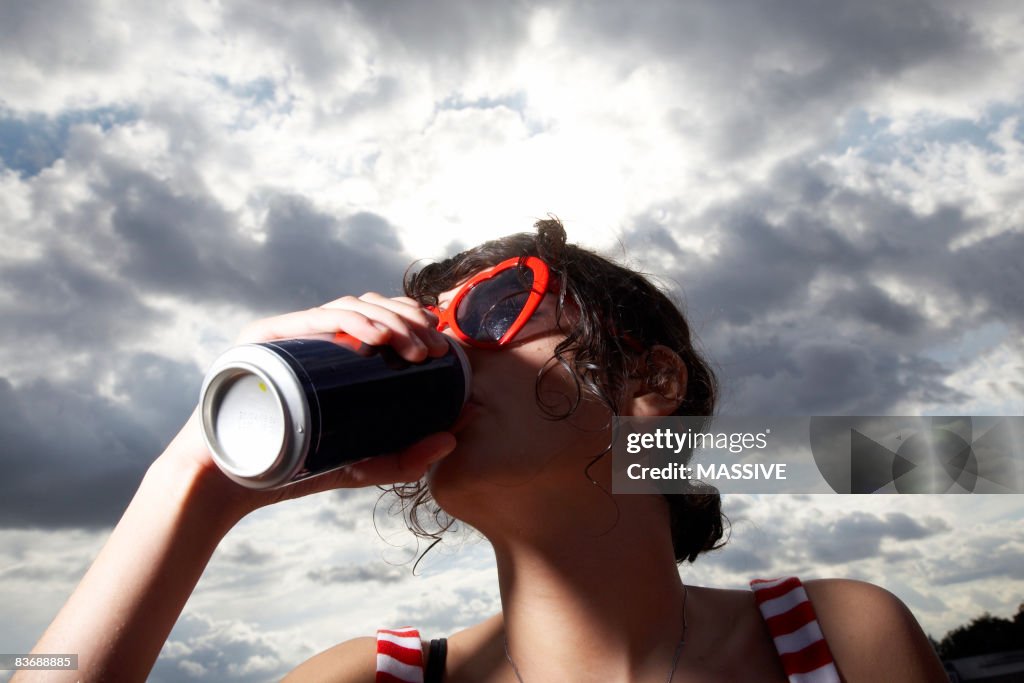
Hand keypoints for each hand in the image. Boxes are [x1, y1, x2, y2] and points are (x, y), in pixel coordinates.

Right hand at [159, 293, 458, 521]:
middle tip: (435, 352)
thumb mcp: (360, 465)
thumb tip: (453, 438)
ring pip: (346, 308)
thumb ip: (403, 458)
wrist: (226, 488)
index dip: (413, 322)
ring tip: (415, 349)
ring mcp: (285, 334)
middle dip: (409, 322)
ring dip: (388, 321)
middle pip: (368, 307)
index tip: (442, 347)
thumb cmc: (291, 470)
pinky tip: (378, 339)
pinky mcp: (262, 339)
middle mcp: (309, 336)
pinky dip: (350, 323)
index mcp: (331, 354)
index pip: (378, 320)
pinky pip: (311, 320)